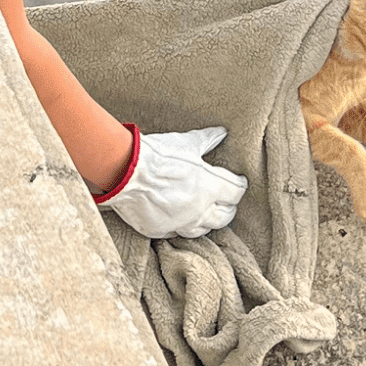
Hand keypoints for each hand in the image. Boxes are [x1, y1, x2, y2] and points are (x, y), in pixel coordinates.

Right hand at [96, 125, 246, 238]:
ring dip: (208, 220)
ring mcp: (181, 223)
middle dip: (229, 207)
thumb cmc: (158, 154)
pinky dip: (182, 226)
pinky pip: (178, 233)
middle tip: (227, 201)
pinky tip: (182, 219)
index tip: (240, 182)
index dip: (240, 186)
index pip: (236, 192)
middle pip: (225, 216)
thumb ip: (207, 140)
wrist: (125, 171)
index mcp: (210, 187)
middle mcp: (199, 209)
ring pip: (204, 229)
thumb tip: (221, 133)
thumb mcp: (186, 143)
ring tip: (208, 212)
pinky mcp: (162, 230)